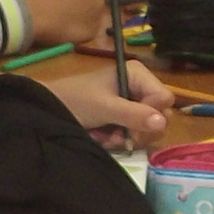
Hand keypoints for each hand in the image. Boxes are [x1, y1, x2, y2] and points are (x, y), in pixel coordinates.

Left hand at [49, 60, 171, 146]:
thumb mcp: (105, 107)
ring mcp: (131, 103)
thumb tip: (162, 123)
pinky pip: (133, 134)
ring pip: (147, 128)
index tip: (133, 126)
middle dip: (138, 130)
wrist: (49, 108)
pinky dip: (117, 139)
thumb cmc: (76, 100)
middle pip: (159, 115)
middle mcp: (139, 86)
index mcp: (138, 74)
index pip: (164, 98)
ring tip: (104, 136)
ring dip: (125, 137)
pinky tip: (101, 137)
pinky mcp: (123, 117)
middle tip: (117, 136)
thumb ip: (133, 115)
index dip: (152, 115)